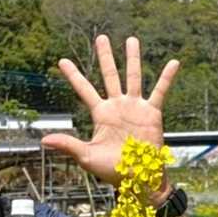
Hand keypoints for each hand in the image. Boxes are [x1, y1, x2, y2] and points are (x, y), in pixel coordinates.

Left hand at [43, 35, 178, 198]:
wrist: (137, 178)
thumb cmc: (111, 170)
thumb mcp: (86, 157)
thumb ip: (68, 144)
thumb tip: (43, 140)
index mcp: (100, 114)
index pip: (84, 90)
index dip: (73, 75)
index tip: (61, 61)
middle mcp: (117, 106)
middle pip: (109, 75)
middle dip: (105, 57)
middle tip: (100, 38)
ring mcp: (135, 107)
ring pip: (133, 77)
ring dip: (133, 58)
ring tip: (131, 39)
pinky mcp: (152, 112)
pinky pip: (160, 91)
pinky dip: (167, 77)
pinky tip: (173, 62)